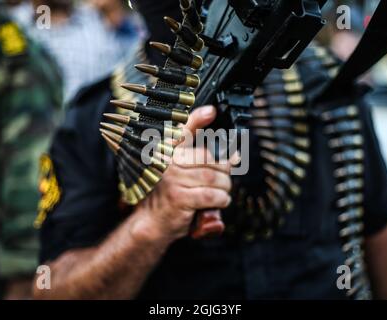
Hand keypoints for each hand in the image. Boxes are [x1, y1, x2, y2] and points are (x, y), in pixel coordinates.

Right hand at [133, 105, 234, 241]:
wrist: (153, 221)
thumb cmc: (170, 195)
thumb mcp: (183, 174)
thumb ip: (204, 162)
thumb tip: (233, 155)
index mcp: (168, 152)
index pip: (184, 131)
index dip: (198, 119)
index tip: (211, 111)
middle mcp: (169, 163)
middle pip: (209, 159)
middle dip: (224, 171)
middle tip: (224, 180)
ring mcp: (173, 179)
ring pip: (213, 178)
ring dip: (224, 187)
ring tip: (221, 193)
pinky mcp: (179, 198)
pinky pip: (211, 195)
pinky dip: (221, 199)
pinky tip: (218, 202)